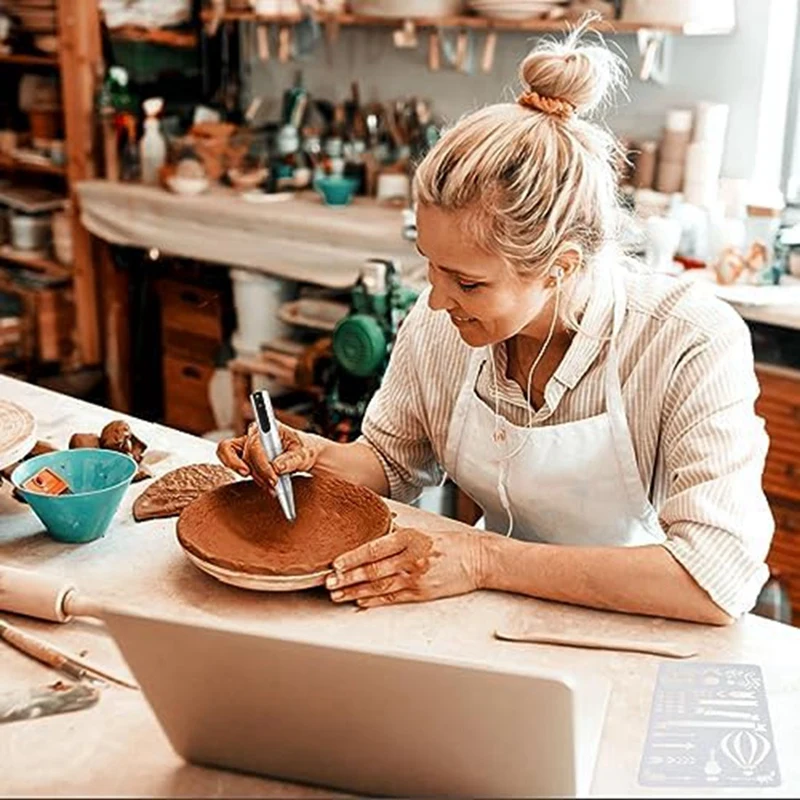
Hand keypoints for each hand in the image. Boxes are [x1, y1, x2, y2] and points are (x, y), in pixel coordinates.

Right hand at [216, 424, 323, 489]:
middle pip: (247, 455)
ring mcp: (247, 445)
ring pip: (240, 462)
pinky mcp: (245, 456)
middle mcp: (255, 434)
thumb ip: (291, 460)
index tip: (268, 472)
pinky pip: (234, 464)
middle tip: (274, 484)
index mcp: (269, 428)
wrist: (302, 454)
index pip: (255, 444)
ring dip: (257, 478)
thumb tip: (277, 468)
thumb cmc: (302, 449)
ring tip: (274, 488)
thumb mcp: (303, 454)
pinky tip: (266, 486)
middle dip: (260, 473)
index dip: (258, 460)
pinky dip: (250, 478)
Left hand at [326, 526, 482, 607]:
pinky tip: (360, 602)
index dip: (351, 558)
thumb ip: (398, 537)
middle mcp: (410, 558)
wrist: (478, 559)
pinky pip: (392, 598)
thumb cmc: (451, 545)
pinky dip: (374, 601)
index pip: (373, 549)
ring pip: (378, 586)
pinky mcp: (421, 593)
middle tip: (328, 583)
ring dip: (355, 591)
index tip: (335, 564)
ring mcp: (415, 577)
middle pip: (371, 570)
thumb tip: (374, 540)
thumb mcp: (423, 531)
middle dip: (346, 578)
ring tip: (338, 595)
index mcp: (409, 538)